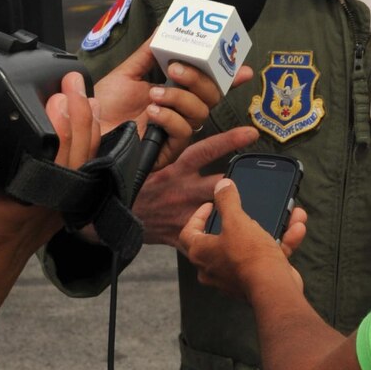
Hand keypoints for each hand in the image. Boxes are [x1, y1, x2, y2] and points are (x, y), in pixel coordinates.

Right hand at [0, 74, 97, 369]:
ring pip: (69, 185)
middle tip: (73, 86)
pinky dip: (61, 173)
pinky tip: (50, 157)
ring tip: (73, 109)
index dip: (63, 124)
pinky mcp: (20, 247)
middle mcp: (23, 225)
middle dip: (79, 122)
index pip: (49, 163)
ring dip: (75, 147)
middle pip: (73, 169)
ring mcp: (27, 238)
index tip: (60, 92)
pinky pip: (54, 201)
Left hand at [93, 37, 251, 166]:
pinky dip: (170, 118)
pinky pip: (184, 132)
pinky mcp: (167, 151)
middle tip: (176, 68)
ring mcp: (175, 132)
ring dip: (180, 97)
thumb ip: (150, 52)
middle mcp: (180, 111)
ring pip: (200, 113)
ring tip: (154, 93)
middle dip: (199, 79)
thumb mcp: (127, 72)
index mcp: (175, 92)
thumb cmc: (104, 106)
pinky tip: (152, 112)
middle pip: (212, 96)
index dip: (230, 78)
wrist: (87, 129)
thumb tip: (165, 27)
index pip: (209, 84)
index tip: (242, 69)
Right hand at [133, 124, 258, 246]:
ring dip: (232, 212)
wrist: (110, 213)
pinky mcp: (181, 235)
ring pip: (216, 213)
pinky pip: (202, 240)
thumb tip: (177, 124)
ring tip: (250, 215)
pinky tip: (231, 245)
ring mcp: (183, 214)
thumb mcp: (146, 161)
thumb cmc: (128, 183)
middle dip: (238, 183)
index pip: (205, 150)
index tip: (251, 133)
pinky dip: (217, 243)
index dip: (229, 140)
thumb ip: (166, 148)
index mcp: (175, 170)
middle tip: (260, 179)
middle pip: (219, 185)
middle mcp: (183, 191)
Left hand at [180, 176, 308, 298]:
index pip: (188, 232)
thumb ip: (227, 200)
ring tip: (285, 214)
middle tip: (246, 210)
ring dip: (270, 229)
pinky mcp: (255, 281)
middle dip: (242, 220)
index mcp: (201, 253)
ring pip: (251, 246)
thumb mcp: (237, 220)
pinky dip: (281, 243)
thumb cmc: (249, 256)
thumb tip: (221, 185)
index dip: (197, 216)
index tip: (210, 205)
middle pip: (221, 239)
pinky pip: (266, 258)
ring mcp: (234, 277)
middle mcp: (213, 268)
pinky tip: (296, 229)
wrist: (273, 288)